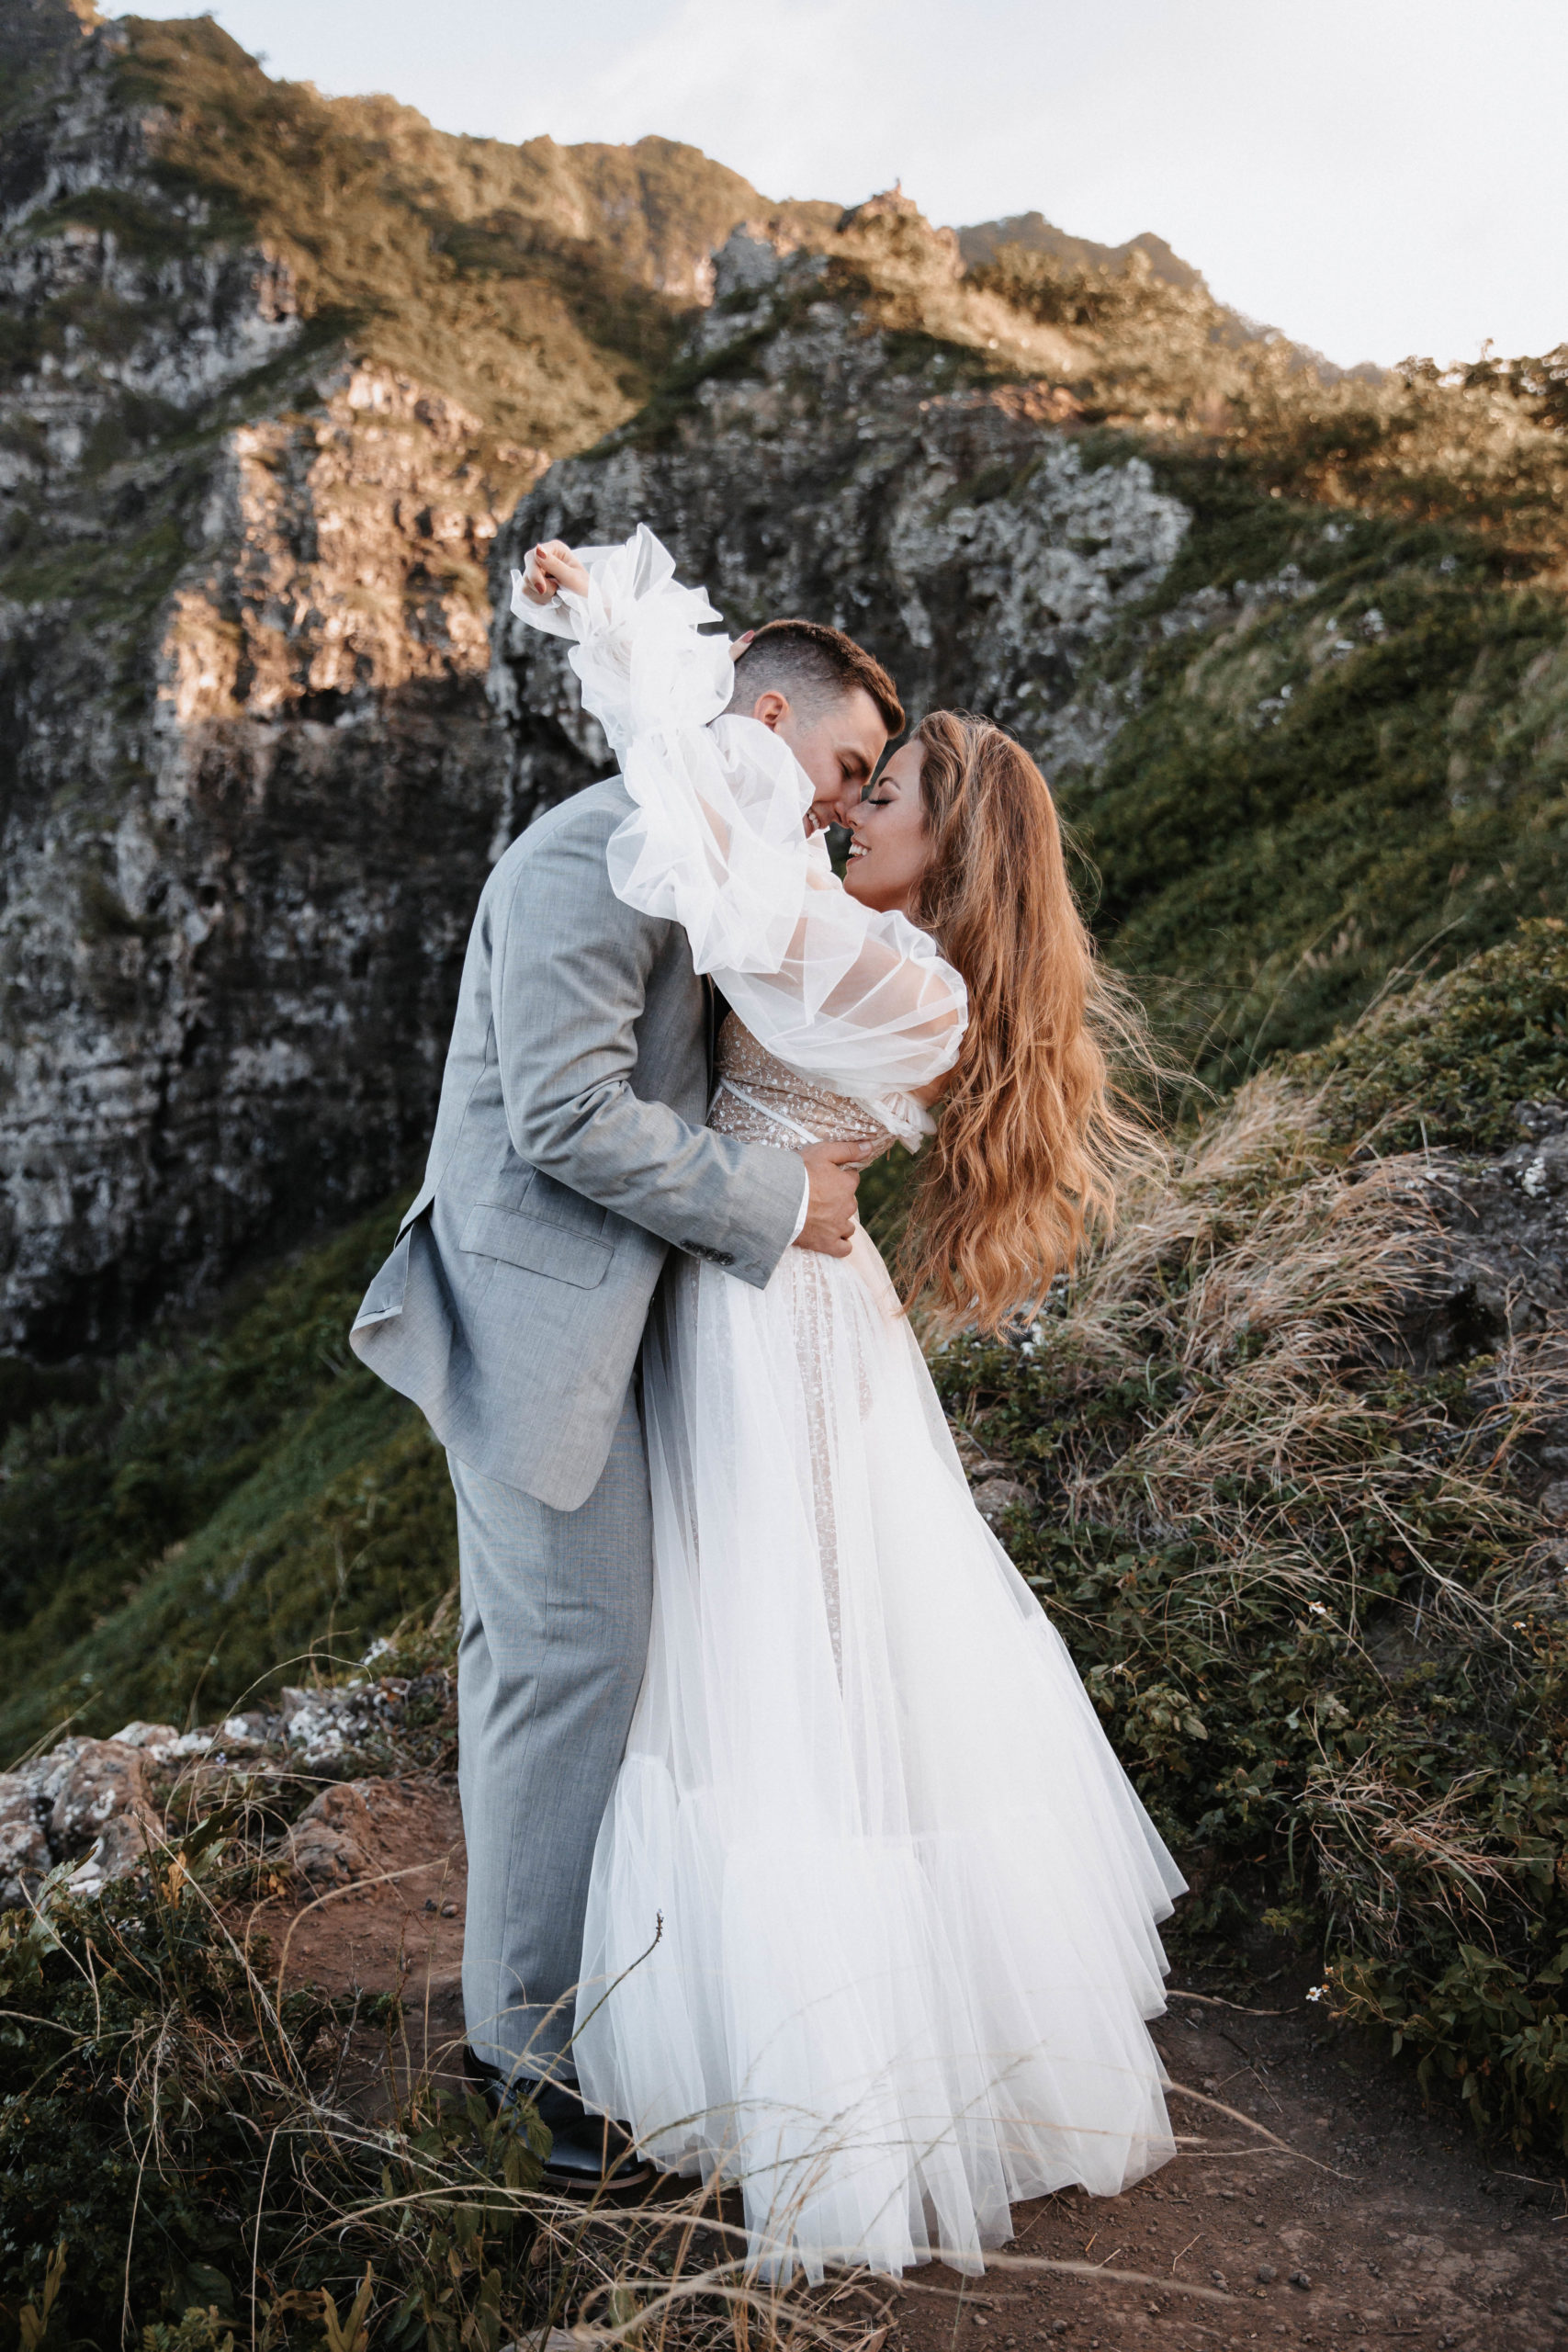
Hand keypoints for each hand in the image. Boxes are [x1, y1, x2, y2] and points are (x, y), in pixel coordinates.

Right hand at [521, 539, 588, 602]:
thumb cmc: (585, 590)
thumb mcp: (572, 578)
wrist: (589, 607)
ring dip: (542, 596)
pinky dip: (539, 601)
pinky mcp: (534, 586)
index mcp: (554, 549)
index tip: (542, 589)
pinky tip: (551, 601)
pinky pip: (526, 596)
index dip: (534, 573)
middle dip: (541, 587)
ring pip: (525, 586)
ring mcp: (537, 573)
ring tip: (557, 596)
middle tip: (556, 593)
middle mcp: (543, 558)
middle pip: (527, 573)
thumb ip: (555, 565)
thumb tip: (537, 549)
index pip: (532, 556)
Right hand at [793, 1140, 862, 1257]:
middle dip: (840, 1200)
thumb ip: (848, 1150)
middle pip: (850, 1203)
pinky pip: (844, 1249)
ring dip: (840, 1222)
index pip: (852, 1179)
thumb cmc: (798, 1174)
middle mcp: (847, 1207)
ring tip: (822, 1218)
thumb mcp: (823, 1152)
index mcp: (847, 1185)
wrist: (778, 1199)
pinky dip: (841, 1244)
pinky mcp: (827, 1244)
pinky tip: (833, 1239)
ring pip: (848, 1226)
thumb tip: (870, 1147)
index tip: (825, 1177)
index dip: (840, 1177)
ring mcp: (838, 1227)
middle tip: (819, 1197)